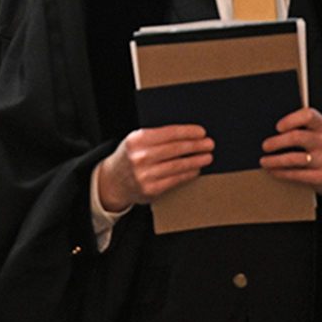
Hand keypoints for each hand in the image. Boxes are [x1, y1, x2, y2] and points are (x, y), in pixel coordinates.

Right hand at [96, 124, 214, 211]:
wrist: (112, 181)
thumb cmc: (129, 157)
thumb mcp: (135, 141)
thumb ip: (155, 137)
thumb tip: (186, 134)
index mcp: (136, 140)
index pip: (168, 133)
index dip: (188, 132)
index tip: (201, 132)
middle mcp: (140, 157)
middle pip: (176, 149)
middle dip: (196, 146)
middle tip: (209, 143)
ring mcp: (145, 174)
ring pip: (178, 165)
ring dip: (196, 160)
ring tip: (207, 157)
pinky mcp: (152, 189)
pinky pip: (176, 179)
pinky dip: (188, 173)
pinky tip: (195, 169)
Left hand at [260, 107, 321, 205]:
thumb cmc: (320, 148)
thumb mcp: (316, 133)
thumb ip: (300, 127)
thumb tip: (267, 128)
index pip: (308, 115)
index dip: (290, 120)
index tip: (277, 127)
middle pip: (297, 137)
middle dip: (276, 142)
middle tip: (265, 146)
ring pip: (294, 158)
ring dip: (274, 160)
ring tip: (264, 161)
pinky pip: (296, 175)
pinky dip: (280, 173)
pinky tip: (273, 171)